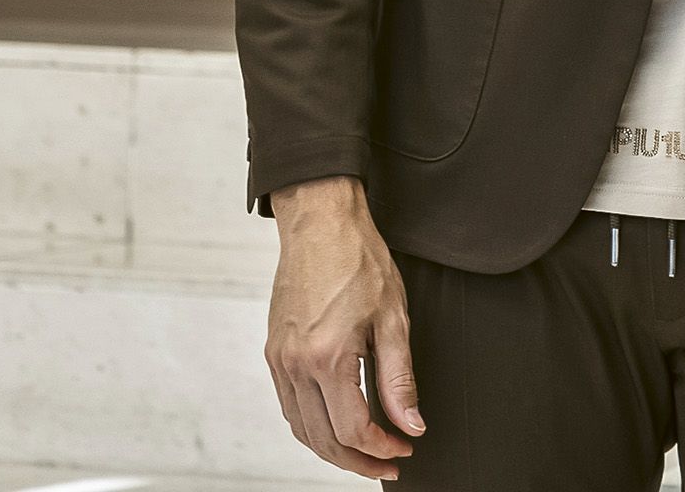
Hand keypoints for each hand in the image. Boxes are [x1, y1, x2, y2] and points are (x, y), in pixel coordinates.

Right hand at [265, 178, 425, 479]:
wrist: (320, 221)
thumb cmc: (359, 259)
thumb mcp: (393, 317)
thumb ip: (400, 378)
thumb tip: (411, 425)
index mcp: (328, 358)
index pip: (353, 429)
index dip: (381, 448)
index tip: (403, 448)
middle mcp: (296, 365)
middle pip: (323, 440)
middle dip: (358, 460)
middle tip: (388, 462)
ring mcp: (279, 359)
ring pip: (302, 429)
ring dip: (333, 448)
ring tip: (365, 450)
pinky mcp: (273, 351)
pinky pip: (289, 405)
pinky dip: (311, 425)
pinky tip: (335, 421)